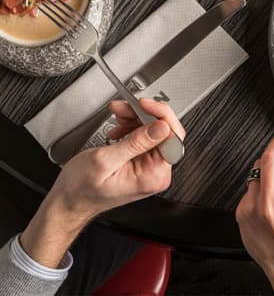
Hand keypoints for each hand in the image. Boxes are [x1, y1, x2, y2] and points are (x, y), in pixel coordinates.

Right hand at [20, 98, 184, 267]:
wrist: (68, 201)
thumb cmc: (80, 189)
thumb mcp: (105, 160)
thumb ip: (136, 142)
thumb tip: (162, 127)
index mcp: (153, 175)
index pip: (173, 137)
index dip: (160, 115)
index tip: (143, 104)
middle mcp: (156, 173)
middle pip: (163, 131)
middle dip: (142, 114)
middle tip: (124, 107)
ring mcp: (150, 168)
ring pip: (153, 131)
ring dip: (135, 119)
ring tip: (118, 116)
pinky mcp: (142, 163)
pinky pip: (144, 138)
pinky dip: (132, 127)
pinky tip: (119, 128)